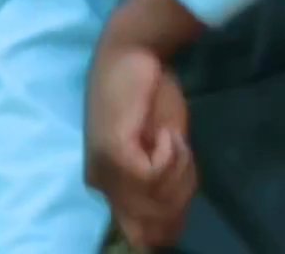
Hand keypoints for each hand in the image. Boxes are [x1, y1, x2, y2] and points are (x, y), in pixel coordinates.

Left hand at [85, 41, 195, 248]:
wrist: (133, 53)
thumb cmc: (150, 92)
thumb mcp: (165, 144)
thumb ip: (168, 180)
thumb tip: (172, 231)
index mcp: (110, 183)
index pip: (140, 232)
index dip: (168, 227)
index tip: (182, 218)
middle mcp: (101, 183)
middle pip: (153, 221)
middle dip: (179, 192)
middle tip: (182, 152)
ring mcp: (104, 170)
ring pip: (157, 198)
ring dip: (179, 168)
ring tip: (174, 138)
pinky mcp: (113, 154)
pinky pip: (155, 174)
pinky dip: (172, 154)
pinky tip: (166, 132)